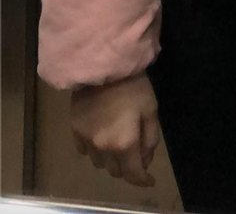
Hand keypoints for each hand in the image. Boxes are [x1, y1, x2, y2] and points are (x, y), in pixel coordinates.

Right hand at [71, 71, 159, 186]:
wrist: (102, 65)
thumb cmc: (133, 85)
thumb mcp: (151, 109)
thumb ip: (150, 138)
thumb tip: (146, 159)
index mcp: (124, 144)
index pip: (133, 174)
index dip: (143, 179)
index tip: (149, 178)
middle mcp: (103, 148)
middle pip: (115, 171)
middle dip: (127, 166)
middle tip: (135, 152)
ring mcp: (86, 140)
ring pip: (99, 163)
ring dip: (110, 158)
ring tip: (117, 141)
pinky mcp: (74, 130)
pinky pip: (84, 150)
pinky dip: (94, 148)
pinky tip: (101, 134)